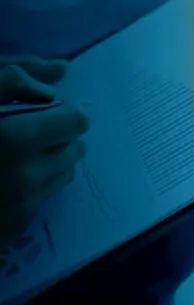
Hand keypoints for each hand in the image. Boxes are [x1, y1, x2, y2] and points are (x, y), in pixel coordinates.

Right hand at [0, 60, 88, 242]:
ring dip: (51, 161)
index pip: (76, 122)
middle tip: (30, 134)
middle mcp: (26, 176)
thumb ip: (13, 78)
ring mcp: (21, 206)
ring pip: (64, 174)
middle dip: (59, 138)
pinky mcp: (14, 228)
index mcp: (14, 139)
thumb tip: (58, 77)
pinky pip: (44, 198)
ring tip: (19, 155)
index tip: (47, 112)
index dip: (64, 113)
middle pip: (75, 148)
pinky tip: (6, 180)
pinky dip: (35, 187)